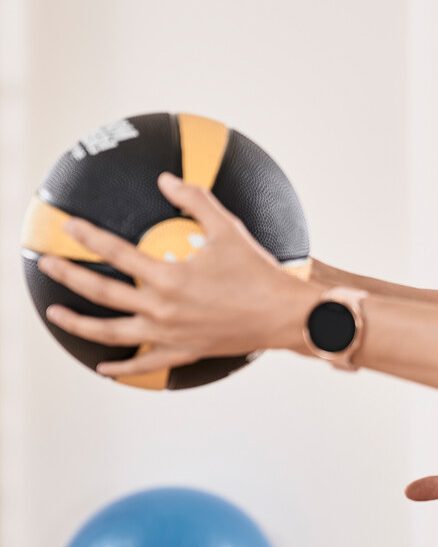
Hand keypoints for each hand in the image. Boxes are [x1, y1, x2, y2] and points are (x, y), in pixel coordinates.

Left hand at [37, 173, 317, 377]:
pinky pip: (143, 362)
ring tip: (55, 313)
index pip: (116, 252)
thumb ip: (195, 200)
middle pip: (101, 292)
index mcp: (168, 276)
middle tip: (46, 262)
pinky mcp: (182, 351)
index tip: (70, 227)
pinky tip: (102, 367)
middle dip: (68, 275)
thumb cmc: (258, 271)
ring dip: (77, 323)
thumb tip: (167, 179)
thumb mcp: (229, 229)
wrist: (283, 315)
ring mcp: (168, 333)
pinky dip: (120, 367)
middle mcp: (161, 307)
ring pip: (110, 332)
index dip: (89, 237)